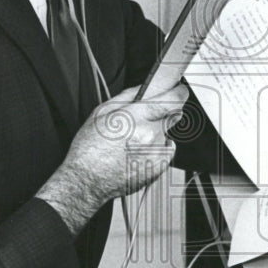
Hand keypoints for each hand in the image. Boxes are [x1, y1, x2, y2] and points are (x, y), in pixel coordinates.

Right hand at [36, 84, 187, 233]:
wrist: (88, 180)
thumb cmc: (91, 148)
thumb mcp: (102, 112)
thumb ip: (128, 96)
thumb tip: (145, 88)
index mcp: (137, 117)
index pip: (172, 99)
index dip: (178, 93)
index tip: (178, 91)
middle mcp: (151, 134)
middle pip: (169, 116)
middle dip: (158, 116)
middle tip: (139, 123)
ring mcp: (156, 152)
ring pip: (164, 134)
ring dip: (153, 134)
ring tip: (130, 143)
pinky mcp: (159, 167)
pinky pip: (165, 151)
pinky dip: (156, 149)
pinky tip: (137, 153)